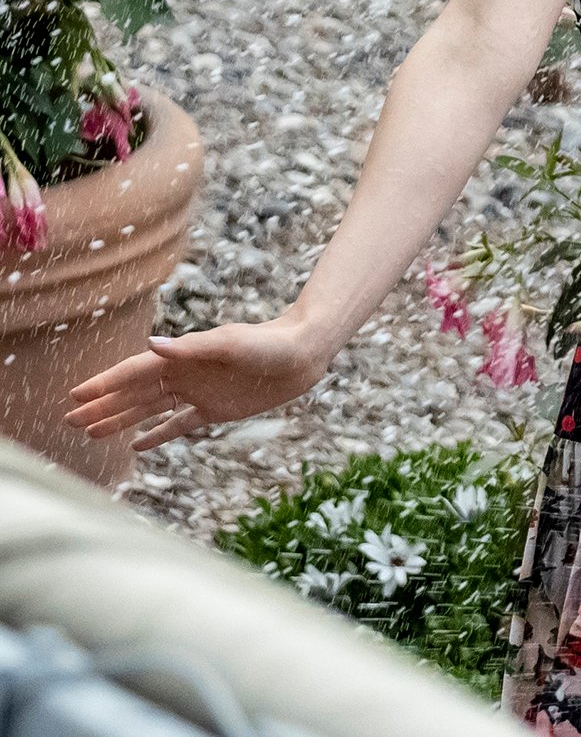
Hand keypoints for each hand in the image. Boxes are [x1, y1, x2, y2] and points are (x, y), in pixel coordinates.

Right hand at [63, 314, 328, 450]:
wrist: (302, 354)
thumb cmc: (268, 343)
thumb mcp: (230, 344)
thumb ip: (191, 348)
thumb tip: (152, 345)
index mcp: (182, 357)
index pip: (133, 373)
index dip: (104, 384)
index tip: (74, 395)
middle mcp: (184, 375)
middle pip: (134, 394)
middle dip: (102, 406)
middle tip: (69, 420)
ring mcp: (198, 393)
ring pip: (149, 410)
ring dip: (121, 420)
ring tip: (91, 432)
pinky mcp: (215, 410)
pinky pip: (179, 425)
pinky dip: (158, 435)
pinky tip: (137, 446)